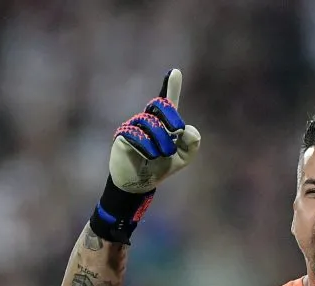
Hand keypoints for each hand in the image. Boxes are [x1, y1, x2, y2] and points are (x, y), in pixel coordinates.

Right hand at [109, 68, 201, 193]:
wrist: (141, 183)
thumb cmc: (161, 167)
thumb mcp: (183, 158)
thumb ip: (192, 144)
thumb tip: (187, 130)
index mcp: (163, 122)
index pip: (167, 102)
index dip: (171, 86)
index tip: (175, 72)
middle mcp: (147, 120)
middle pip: (160, 105)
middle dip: (172, 116)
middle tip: (178, 131)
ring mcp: (134, 126)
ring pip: (151, 123)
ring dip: (162, 140)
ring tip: (162, 154)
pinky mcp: (123, 136)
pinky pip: (138, 135)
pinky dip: (148, 147)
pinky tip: (150, 156)